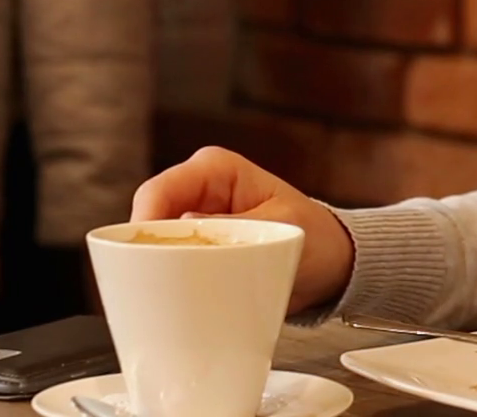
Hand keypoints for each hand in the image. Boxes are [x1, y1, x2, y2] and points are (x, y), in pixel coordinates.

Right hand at [130, 147, 354, 312]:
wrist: (334, 265)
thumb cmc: (316, 237)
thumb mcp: (279, 232)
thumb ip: (233, 233)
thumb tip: (186, 242)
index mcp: (214, 170)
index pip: (159, 193)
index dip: (142, 228)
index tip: (144, 263)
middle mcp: (196, 192)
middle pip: (146, 224)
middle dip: (147, 257)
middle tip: (157, 290)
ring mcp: (192, 224)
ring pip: (152, 250)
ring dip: (160, 276)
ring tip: (179, 300)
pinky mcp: (194, 253)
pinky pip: (167, 269)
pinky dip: (172, 288)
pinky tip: (182, 306)